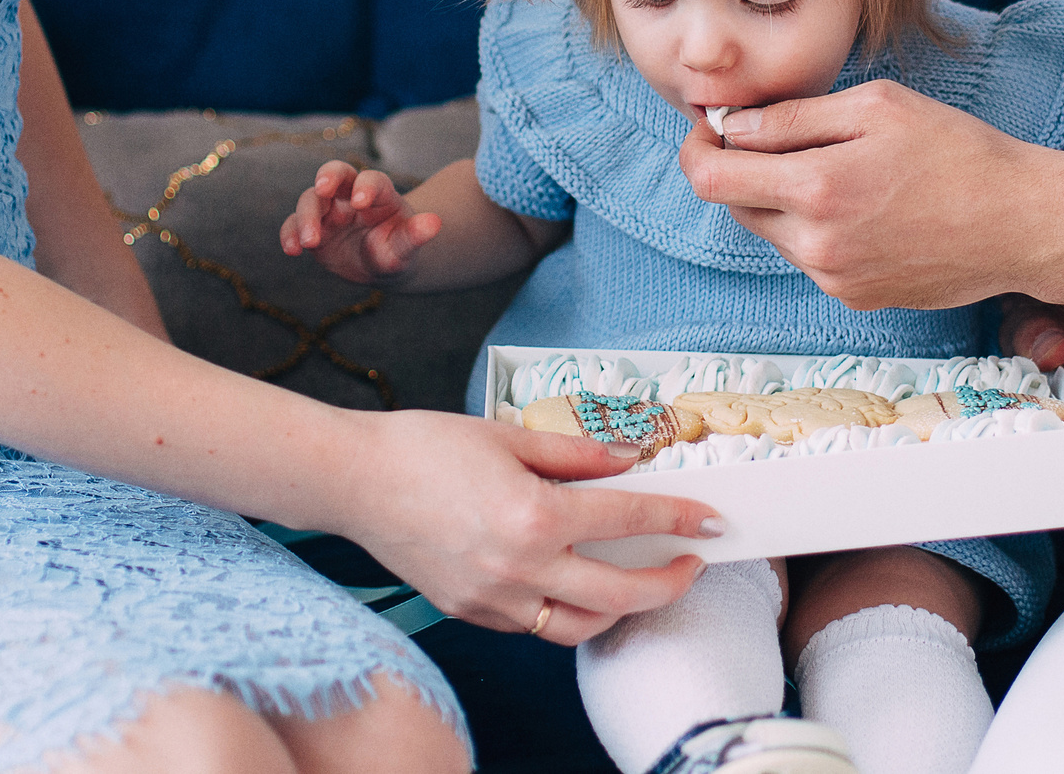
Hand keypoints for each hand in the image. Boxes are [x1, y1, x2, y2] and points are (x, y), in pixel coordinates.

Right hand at [279, 161, 441, 283]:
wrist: (383, 263)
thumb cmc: (398, 248)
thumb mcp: (407, 247)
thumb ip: (416, 235)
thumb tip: (435, 223)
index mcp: (379, 193)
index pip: (372, 179)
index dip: (366, 186)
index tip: (361, 201)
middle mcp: (350, 194)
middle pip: (336, 174)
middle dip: (328, 178)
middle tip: (323, 189)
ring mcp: (329, 210)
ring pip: (311, 199)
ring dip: (306, 217)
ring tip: (309, 242)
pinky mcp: (313, 228)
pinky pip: (294, 226)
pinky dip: (289, 234)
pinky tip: (292, 250)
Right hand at [332, 409, 719, 643]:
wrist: (353, 480)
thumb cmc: (424, 447)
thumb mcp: (509, 436)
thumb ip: (577, 455)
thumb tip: (631, 461)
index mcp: (534, 516)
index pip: (628, 522)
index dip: (678, 519)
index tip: (709, 520)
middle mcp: (518, 568)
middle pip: (620, 596)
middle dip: (668, 583)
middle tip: (691, 564)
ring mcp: (493, 599)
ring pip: (579, 627)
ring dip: (619, 609)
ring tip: (637, 581)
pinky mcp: (471, 612)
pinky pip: (535, 627)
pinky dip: (566, 611)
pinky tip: (575, 583)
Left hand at [680, 79, 1063, 310]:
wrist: (1020, 222)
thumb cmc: (957, 151)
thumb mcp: (875, 107)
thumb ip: (792, 117)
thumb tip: (731, 127)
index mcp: (816, 189)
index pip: (710, 178)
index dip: (700, 147)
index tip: (714, 128)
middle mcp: (816, 244)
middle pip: (737, 206)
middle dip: (746, 170)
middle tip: (783, 138)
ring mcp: (834, 278)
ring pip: (773, 232)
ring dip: (784, 200)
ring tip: (843, 171)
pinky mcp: (854, 298)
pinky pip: (810, 257)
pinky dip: (818, 228)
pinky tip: (866, 207)